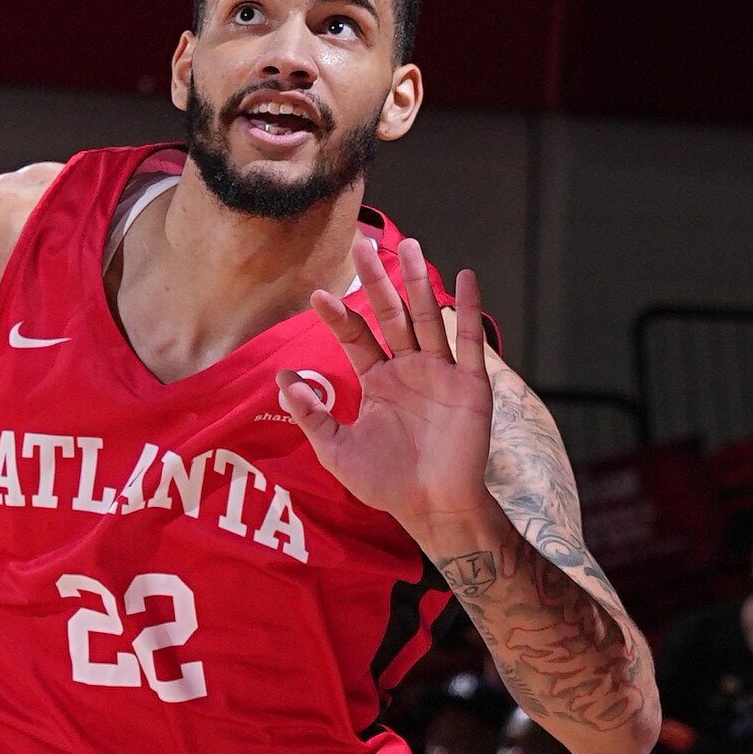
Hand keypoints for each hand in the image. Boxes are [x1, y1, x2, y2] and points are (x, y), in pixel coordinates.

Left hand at [277, 246, 495, 548]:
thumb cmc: (386, 483)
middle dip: (377, 281)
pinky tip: (463, 277)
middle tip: (363, 244)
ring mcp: (440, 373)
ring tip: (408, 245)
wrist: (433, 509)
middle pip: (391, 314)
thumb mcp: (337, 450)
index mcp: (378, 380)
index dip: (339, 316)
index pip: (356, 337)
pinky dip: (468, 310)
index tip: (319, 294)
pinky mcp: (470, 384)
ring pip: (427, 318)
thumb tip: (282, 380)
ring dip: (418, 282)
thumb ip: (312, 415)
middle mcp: (409, 369)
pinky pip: (469, 342)